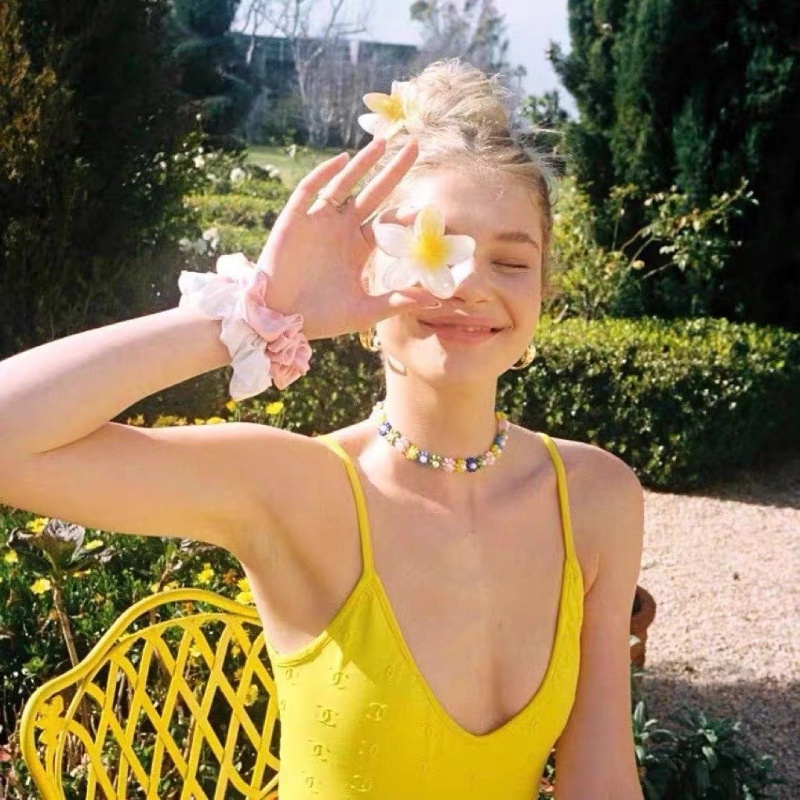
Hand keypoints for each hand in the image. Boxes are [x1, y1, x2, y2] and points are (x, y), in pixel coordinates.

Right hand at [254, 138, 439, 339]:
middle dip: (393, 170)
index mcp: (359, 248)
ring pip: (344, 184)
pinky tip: (344, 161)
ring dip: (362, 163)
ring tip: (382, 143)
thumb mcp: (365, 311)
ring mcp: (319, 222)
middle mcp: (342, 230)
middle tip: (415, 144)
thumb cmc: (322, 318)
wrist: (281, 320)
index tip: (425, 209)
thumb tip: (437, 301)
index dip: (405, 214)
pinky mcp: (295, 219)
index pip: (387, 223)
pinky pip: (311, 190)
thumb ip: (398, 302)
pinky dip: (325, 174)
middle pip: (373, 193)